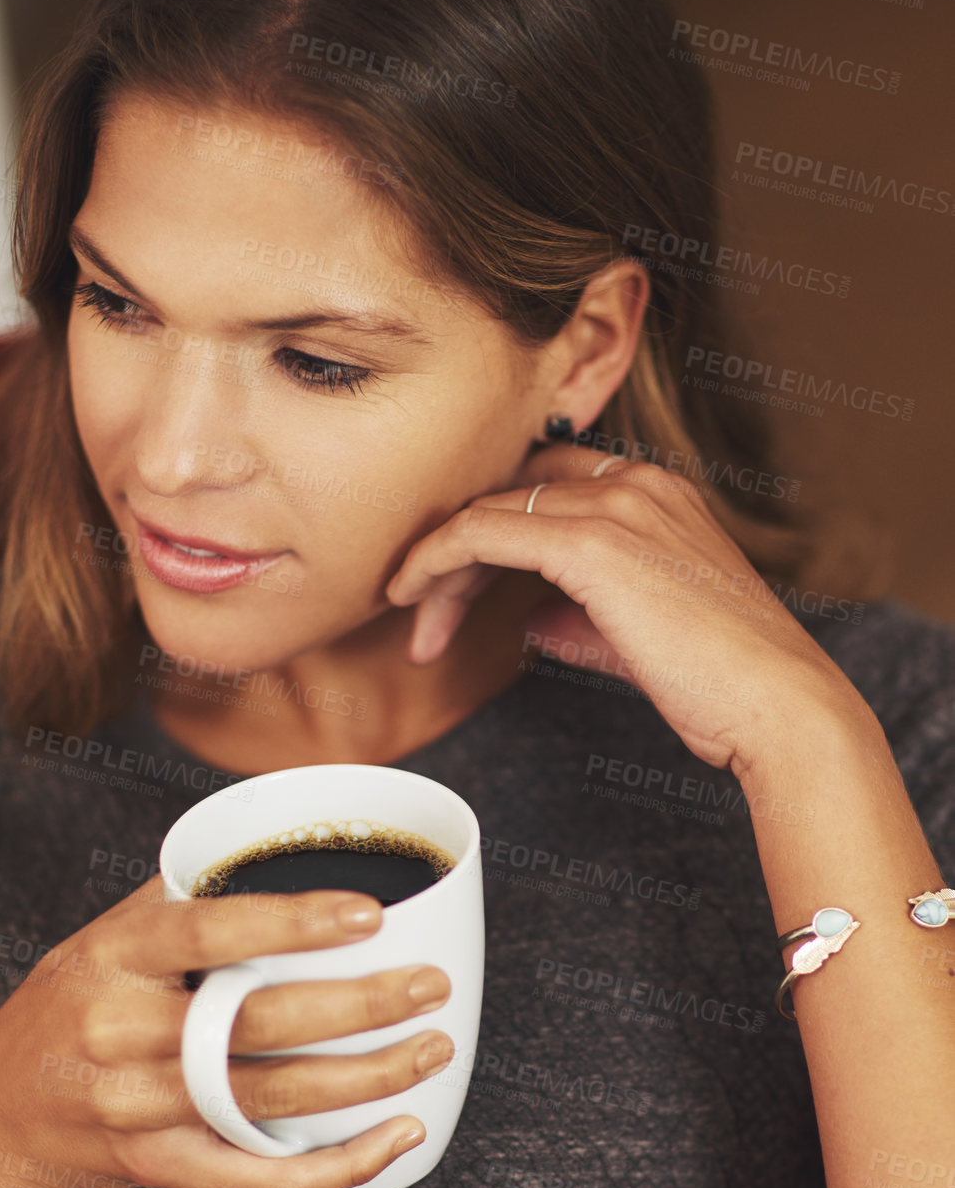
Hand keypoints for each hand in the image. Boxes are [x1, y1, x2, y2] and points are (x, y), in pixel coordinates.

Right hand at [0, 879, 448, 1187]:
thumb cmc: (73, 1004)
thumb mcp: (105, 935)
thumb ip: (187, 897)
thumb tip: (290, 844)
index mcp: (112, 958)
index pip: (208, 932)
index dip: (292, 923)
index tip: (370, 915)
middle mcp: (121, 1034)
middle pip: (257, 1025)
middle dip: (361, 1008)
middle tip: (430, 986)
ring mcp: (139, 1110)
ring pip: (273, 1100)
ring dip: (369, 1080)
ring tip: (432, 1048)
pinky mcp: (163, 1168)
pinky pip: (262, 1179)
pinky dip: (341, 1166)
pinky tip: (400, 1136)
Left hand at [385, 442, 862, 779]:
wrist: (777, 704)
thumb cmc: (724, 683)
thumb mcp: (641, 638)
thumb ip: (583, 619)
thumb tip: (531, 622)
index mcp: (657, 493)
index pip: (545, 487)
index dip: (491, 529)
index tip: (454, 584)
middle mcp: (636, 483)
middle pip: (510, 494)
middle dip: (455, 552)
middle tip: (421, 611)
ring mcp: (616, 506)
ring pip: (488, 511)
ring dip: (438, 565)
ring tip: (414, 621)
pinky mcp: (591, 544)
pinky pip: (482, 531)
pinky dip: (436, 559)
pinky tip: (411, 594)